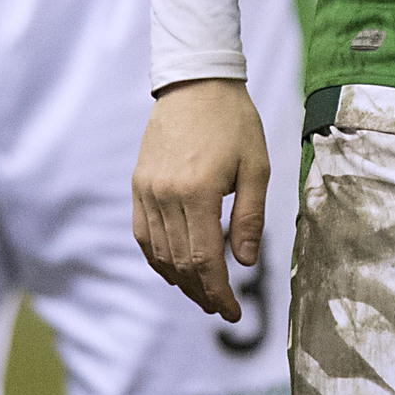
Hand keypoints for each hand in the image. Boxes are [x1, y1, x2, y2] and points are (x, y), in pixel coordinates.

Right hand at [131, 78, 269, 318]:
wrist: (196, 82)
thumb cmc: (234, 121)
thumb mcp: (256, 166)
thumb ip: (250, 217)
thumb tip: (245, 263)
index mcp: (198, 192)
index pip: (205, 260)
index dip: (218, 293)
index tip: (233, 312)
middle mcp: (166, 196)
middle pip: (180, 263)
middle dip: (201, 292)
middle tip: (220, 308)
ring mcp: (147, 191)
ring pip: (159, 253)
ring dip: (180, 280)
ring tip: (202, 293)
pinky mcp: (138, 185)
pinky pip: (143, 234)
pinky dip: (157, 258)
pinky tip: (174, 269)